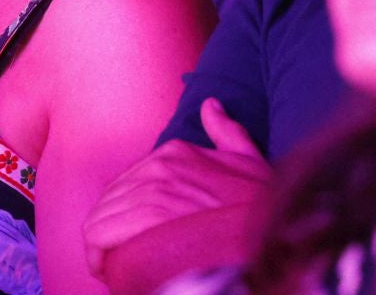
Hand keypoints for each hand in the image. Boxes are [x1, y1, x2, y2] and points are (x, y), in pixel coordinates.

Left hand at [82, 99, 272, 276]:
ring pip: (100, 218)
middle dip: (112, 231)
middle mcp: (160, 165)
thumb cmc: (261, 209)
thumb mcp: (250, 163)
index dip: (124, 214)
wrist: (278, 236)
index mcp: (176, 152)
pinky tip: (107, 270)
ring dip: (102, 246)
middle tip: (120, 257)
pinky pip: (97, 234)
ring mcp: (153, 189)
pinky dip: (96, 255)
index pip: (127, 183)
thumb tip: (211, 106)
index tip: (131, 237)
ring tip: (114, 269)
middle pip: (110, 200)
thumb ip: (228, 133)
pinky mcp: (146, 218)